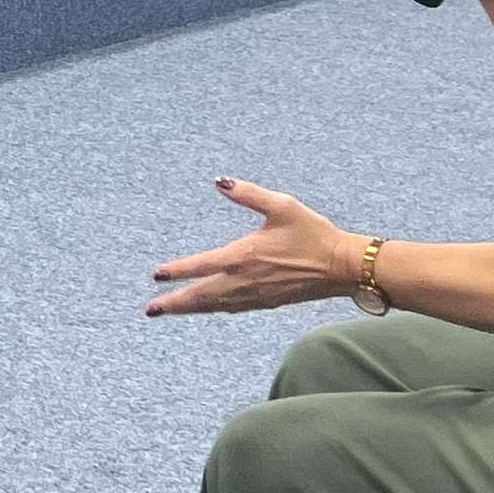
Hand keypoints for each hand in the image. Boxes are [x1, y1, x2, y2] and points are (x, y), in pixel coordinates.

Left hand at [147, 177, 360, 315]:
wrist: (343, 267)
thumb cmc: (314, 233)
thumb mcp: (281, 205)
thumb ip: (248, 194)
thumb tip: (220, 181)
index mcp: (244, 256)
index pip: (201, 266)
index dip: (177, 271)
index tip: (156, 275)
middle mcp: (245, 280)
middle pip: (201, 295)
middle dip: (174, 303)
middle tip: (150, 309)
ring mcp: (256, 295)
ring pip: (215, 306)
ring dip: (190, 309)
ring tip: (169, 311)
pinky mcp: (268, 302)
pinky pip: (233, 309)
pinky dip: (214, 310)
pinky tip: (206, 309)